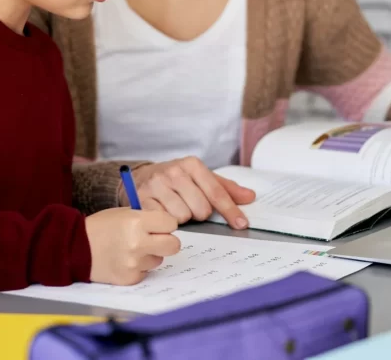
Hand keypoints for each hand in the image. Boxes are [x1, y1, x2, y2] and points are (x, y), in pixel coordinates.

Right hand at [85, 207, 179, 285]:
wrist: (74, 248)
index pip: (172, 224)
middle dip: (167, 242)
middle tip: (156, 240)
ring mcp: (134, 263)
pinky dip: (139, 267)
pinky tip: (124, 260)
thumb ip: (148, 219)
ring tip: (131, 250)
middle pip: (173, 245)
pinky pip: (146, 272)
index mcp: (137, 222)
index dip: (166, 224)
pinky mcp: (129, 278)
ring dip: (150, 255)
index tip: (159, 225)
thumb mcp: (125, 213)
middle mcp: (138, 243)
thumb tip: (169, 226)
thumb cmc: (101, 227)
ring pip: (159, 259)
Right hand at [126, 157, 255, 228]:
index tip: (241, 224)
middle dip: (199, 214)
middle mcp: (174, 172)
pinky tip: (164, 214)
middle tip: (191, 207)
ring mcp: (157, 185)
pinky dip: (167, 223)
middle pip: (201, 209)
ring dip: (183, 218)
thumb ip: (225, 188)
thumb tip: (250, 196)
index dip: (230, 210)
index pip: (216, 191)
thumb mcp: (200, 177)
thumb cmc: (176, 179)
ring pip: (182, 217)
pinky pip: (164, 222)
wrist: (140, 176)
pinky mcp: (142, 200)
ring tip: (176, 209)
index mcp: (192, 165)